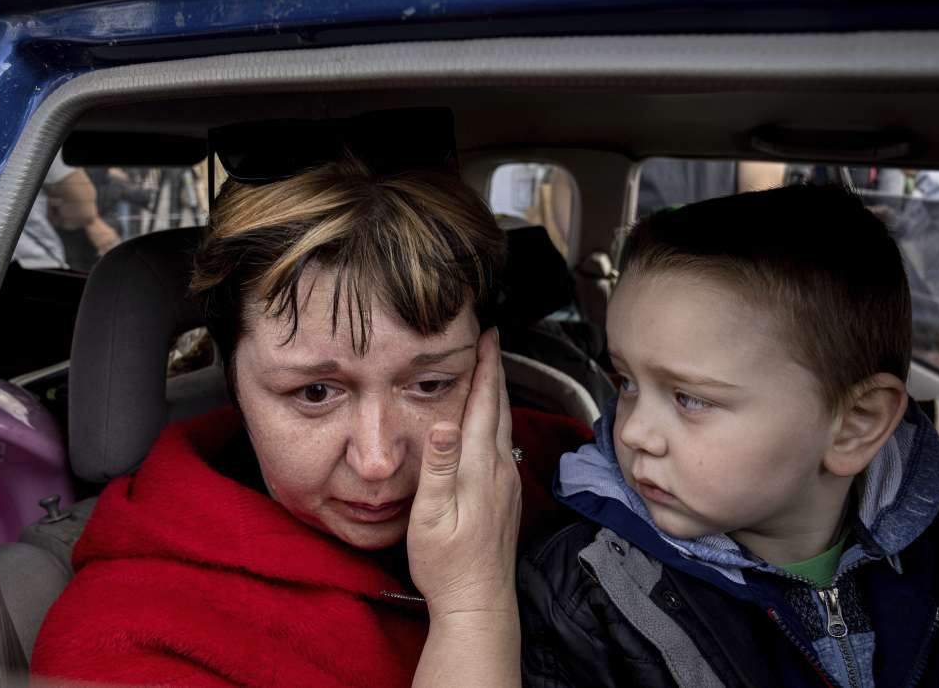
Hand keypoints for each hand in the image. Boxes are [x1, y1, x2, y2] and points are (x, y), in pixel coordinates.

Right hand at [407, 328, 520, 618]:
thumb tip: (444, 422)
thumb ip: (439, 467)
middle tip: (487, 341)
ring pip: (502, 426)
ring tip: (486, 373)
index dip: (485, 368)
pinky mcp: (505, 497)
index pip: (484, 404)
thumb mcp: (432, 516)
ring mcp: (506, 484)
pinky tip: (486, 424)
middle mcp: (499, 470)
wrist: (478, 603)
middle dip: (493, 371)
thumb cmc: (447, 564)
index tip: (486, 335)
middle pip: (498, 409)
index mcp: (480, 467)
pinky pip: (501, 445)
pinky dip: (494, 421)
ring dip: (495, 395)